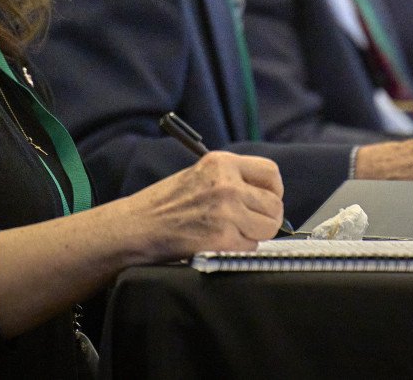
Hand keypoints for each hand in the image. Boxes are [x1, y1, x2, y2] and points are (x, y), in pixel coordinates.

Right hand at [123, 151, 284, 260]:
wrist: (138, 227)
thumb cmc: (164, 204)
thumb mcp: (201, 174)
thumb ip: (233, 179)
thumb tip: (266, 196)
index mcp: (222, 163)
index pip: (271, 172)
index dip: (274, 190)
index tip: (266, 199)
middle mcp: (227, 184)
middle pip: (275, 204)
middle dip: (266, 217)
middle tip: (249, 223)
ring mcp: (227, 211)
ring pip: (268, 227)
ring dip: (255, 234)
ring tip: (233, 233)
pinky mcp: (223, 238)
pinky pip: (251, 246)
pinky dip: (240, 249)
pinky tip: (220, 243)